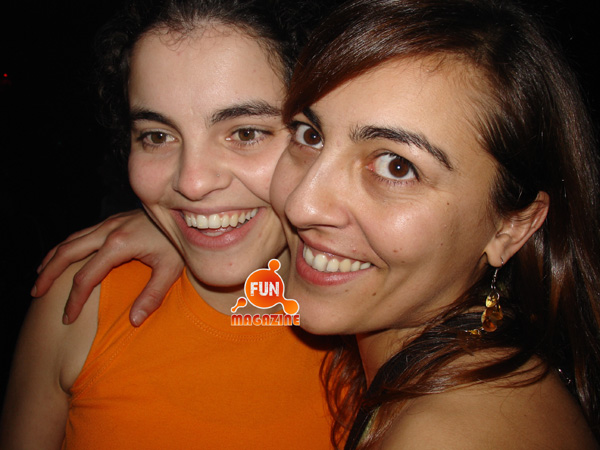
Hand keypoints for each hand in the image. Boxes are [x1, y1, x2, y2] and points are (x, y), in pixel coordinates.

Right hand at [32, 209, 183, 325]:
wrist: (185, 213)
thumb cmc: (179, 242)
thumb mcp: (171, 270)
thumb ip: (152, 296)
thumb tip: (134, 321)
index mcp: (119, 244)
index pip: (86, 277)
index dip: (74, 300)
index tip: (67, 318)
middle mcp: (108, 230)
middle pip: (67, 253)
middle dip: (49, 274)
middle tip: (36, 293)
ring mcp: (109, 223)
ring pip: (71, 240)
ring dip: (52, 258)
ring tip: (40, 276)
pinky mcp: (113, 221)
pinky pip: (81, 234)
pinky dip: (66, 247)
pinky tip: (62, 256)